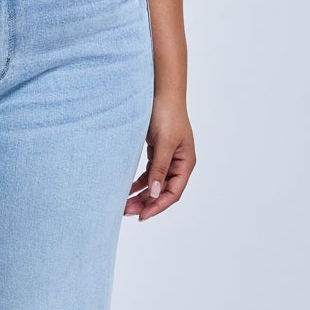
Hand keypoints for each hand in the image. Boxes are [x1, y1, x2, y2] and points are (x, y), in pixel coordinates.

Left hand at [126, 96, 195, 221]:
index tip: (141, 215)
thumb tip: (153, 193)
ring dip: (140, 195)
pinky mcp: (156, 152)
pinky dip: (138, 183)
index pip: (173, 193)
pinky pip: (148, 174)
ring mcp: (167, 158)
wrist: (160, 93)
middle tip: (126, 212)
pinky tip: (127, 189)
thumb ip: (159, 169)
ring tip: (124, 205)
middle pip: (162, 191)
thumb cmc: (167, 115)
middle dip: (146, 203)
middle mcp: (178, 164)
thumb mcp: (163, 143)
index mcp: (185, 163)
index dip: (157, 206)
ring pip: (153, 184)